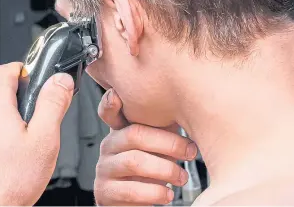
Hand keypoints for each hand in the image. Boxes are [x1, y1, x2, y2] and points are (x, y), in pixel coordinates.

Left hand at [0, 62, 73, 205]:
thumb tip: (60, 81)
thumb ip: (53, 104)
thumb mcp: (44, 140)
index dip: (23, 69)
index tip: (33, 76)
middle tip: (34, 125)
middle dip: (18, 104)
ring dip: (3, 124)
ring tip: (18, 150)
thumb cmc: (7, 184)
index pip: (5, 70)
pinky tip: (1, 161)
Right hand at [94, 89, 197, 205]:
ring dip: (166, 169)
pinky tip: (167, 194)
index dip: (109, 103)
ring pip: (134, 161)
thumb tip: (189, 108)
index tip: (117, 96)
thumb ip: (164, 127)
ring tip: (181, 177)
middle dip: (168, 142)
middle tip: (190, 151)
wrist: (139, 203)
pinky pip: (131, 190)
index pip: (108, 112)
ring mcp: (104, 170)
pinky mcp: (105, 193)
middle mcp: (108, 147)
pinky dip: (155, 192)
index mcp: (119, 132)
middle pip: (134, 134)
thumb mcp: (158, 146)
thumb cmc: (151, 171)